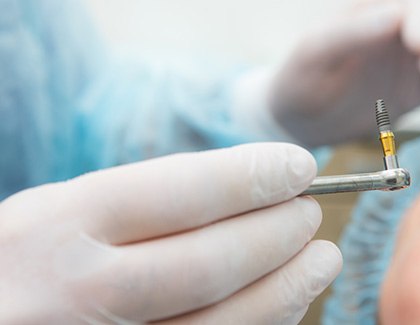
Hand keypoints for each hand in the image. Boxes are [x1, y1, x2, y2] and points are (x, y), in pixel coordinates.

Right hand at [0, 143, 341, 323]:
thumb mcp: (60, 212)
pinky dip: (262, 324)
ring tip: (321, 258)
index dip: (250, 177)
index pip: (178, 193)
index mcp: (54, 228)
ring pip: (222, 324)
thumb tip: (246, 188)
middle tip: (310, 213)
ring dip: (288, 289)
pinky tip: (284, 301)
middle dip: (277, 234)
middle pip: (208, 264)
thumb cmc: (28, 258)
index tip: (298, 166)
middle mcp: (72, 294)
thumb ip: (142, 204)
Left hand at [270, 0, 419, 145]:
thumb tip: (396, 14)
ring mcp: (409, 62)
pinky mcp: (417, 90)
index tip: (416, 44)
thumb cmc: (299, 79)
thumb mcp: (316, 53)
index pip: (408, 5)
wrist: (299, 122)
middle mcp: (396, 33)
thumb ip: (352, 33)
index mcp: (370, 13)